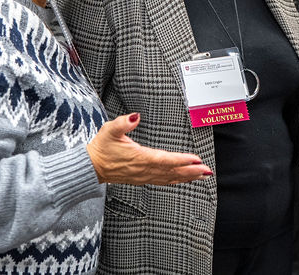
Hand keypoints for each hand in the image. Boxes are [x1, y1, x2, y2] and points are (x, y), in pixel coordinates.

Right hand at [86, 113, 212, 184]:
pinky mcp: (142, 179)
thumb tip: (136, 116)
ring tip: (202, 175)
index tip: (196, 160)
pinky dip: (176, 181)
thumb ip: (124, 123)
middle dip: (191, 171)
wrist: (91, 167)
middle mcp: (143, 170)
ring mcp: (143, 176)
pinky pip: (163, 181)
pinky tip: (184, 180)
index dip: (181, 160)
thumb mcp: (110, 130)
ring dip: (187, 177)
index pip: (164, 160)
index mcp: (139, 157)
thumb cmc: (101, 148)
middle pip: (171, 171)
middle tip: (207, 171)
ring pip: (169, 178)